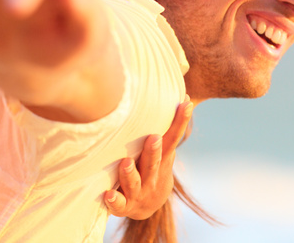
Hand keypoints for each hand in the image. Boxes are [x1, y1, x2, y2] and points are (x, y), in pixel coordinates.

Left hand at [104, 97, 193, 218]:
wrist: (148, 205)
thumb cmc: (151, 165)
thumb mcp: (161, 147)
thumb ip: (164, 124)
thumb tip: (176, 87)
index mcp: (162, 158)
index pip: (173, 138)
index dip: (181, 121)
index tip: (185, 103)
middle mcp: (153, 175)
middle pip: (154, 162)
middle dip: (153, 151)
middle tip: (153, 138)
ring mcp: (139, 192)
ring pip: (134, 183)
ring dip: (130, 174)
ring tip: (125, 163)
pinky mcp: (124, 206)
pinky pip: (118, 205)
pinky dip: (113, 201)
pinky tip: (108, 194)